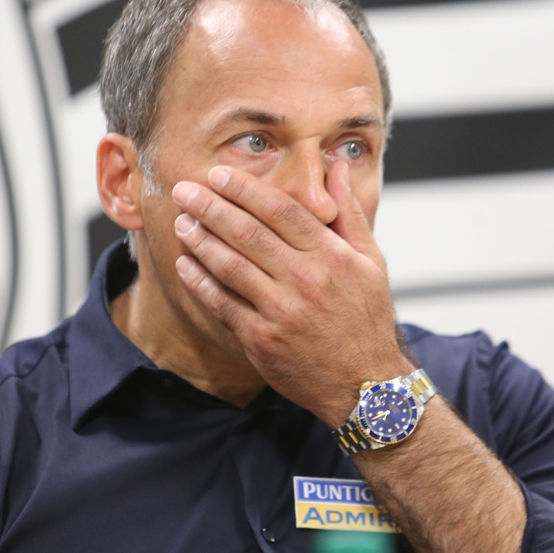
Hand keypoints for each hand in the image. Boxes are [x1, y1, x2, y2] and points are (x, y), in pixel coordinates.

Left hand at [171, 162, 412, 424]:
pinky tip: (186, 263)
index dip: (244, 189)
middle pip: (248, 232)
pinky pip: (223, 303)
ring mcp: (281, 312)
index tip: (218, 174)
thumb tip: (337, 167)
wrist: (366, 385)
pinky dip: (200, 282)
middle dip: (210, 206)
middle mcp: (305, 280)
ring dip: (200, 240)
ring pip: (230, 265)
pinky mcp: (262, 340)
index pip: (280, 210)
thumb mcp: (371, 260)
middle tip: (184, 189)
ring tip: (181, 221)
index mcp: (330, 255)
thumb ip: (349, 211)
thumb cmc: (367, 318)